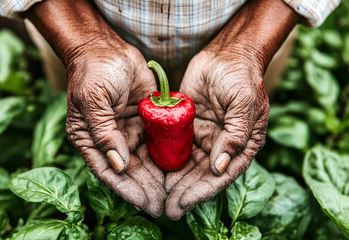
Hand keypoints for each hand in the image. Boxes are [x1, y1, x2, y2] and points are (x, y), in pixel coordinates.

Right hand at [25, 0, 166, 217]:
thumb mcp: (93, 100)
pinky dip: (165, 156)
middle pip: (129, 171)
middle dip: (146, 189)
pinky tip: (178, 168)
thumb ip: (104, 132)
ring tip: (175, 193)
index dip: (127, 190)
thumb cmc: (94, 71)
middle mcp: (109, 140)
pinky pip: (156, 143)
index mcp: (90, 139)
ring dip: (157, 178)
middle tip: (165, 205)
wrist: (108, 48)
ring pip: (144, 161)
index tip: (145, 203)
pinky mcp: (144, 122)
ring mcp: (128, 132)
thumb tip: (119, 164)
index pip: (108, 172)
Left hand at [165, 47, 268, 219]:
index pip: (221, 175)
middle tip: (166, 209)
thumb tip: (220, 167)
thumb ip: (235, 136)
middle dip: (184, 192)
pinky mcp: (188, 125)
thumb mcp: (244, 104)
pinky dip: (166, 159)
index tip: (182, 204)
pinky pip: (176, 145)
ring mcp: (204, 136)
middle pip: (201, 175)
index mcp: (241, 145)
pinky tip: (153, 171)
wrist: (226, 54)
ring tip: (156, 197)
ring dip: (173, 181)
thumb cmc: (241, 77)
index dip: (202, 191)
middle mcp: (221, 144)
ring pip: (187, 164)